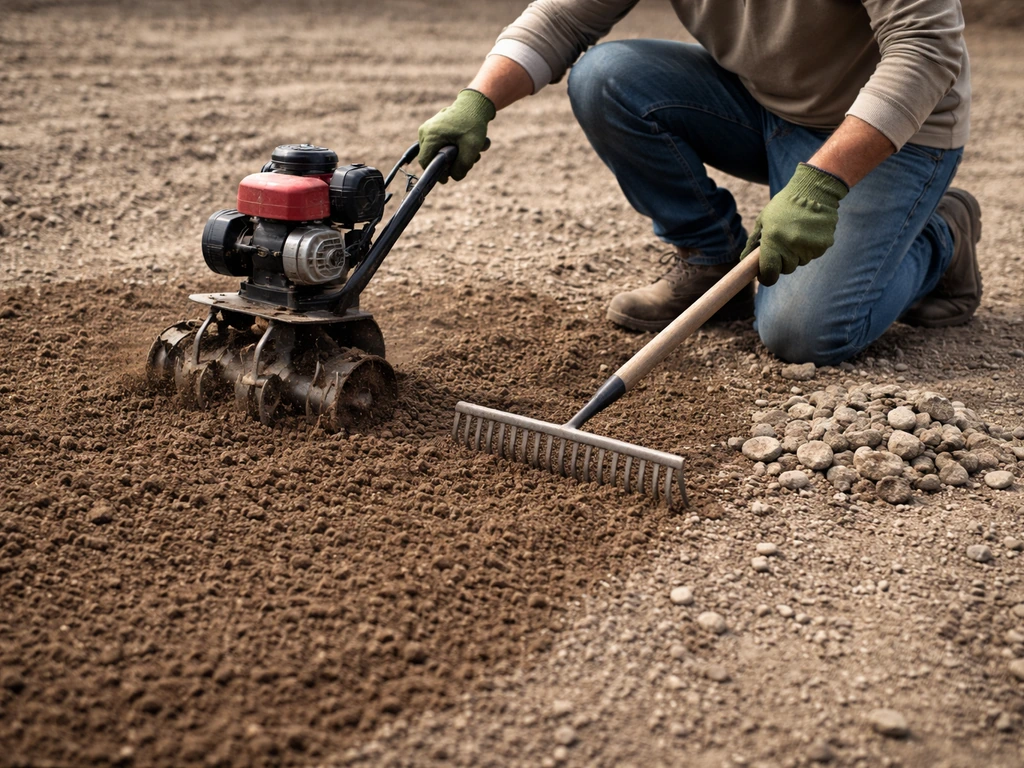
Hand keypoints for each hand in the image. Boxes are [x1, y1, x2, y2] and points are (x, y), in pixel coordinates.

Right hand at [417, 89, 495, 181]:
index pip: (425, 162)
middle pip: (431, 157)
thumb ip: (462, 166)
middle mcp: (425, 131)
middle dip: (448, 164)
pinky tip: (466, 146)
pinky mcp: (434, 128)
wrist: (475, 104)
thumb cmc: (473, 124)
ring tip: (471, 153)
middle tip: (466, 163)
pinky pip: (439, 144)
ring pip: (436, 151)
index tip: (448, 179)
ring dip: (453, 157)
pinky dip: (452, 148)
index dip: (436, 174)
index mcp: (431, 135)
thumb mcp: (471, 148)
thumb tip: (454, 177)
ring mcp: (428, 128)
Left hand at [741, 163, 848, 285]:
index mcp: (773, 240)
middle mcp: (791, 246)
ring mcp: (809, 246)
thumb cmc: (784, 205)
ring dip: (797, 253)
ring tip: (797, 232)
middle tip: (783, 244)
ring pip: (800, 262)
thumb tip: (743, 261)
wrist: (814, 190)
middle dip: (782, 261)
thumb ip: (753, 242)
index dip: (766, 277)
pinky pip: (813, 254)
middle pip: (786, 269)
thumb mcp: (763, 220)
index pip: (770, 273)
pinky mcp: (824, 245)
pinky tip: (809, 231)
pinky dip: (810, 247)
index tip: (764, 274)